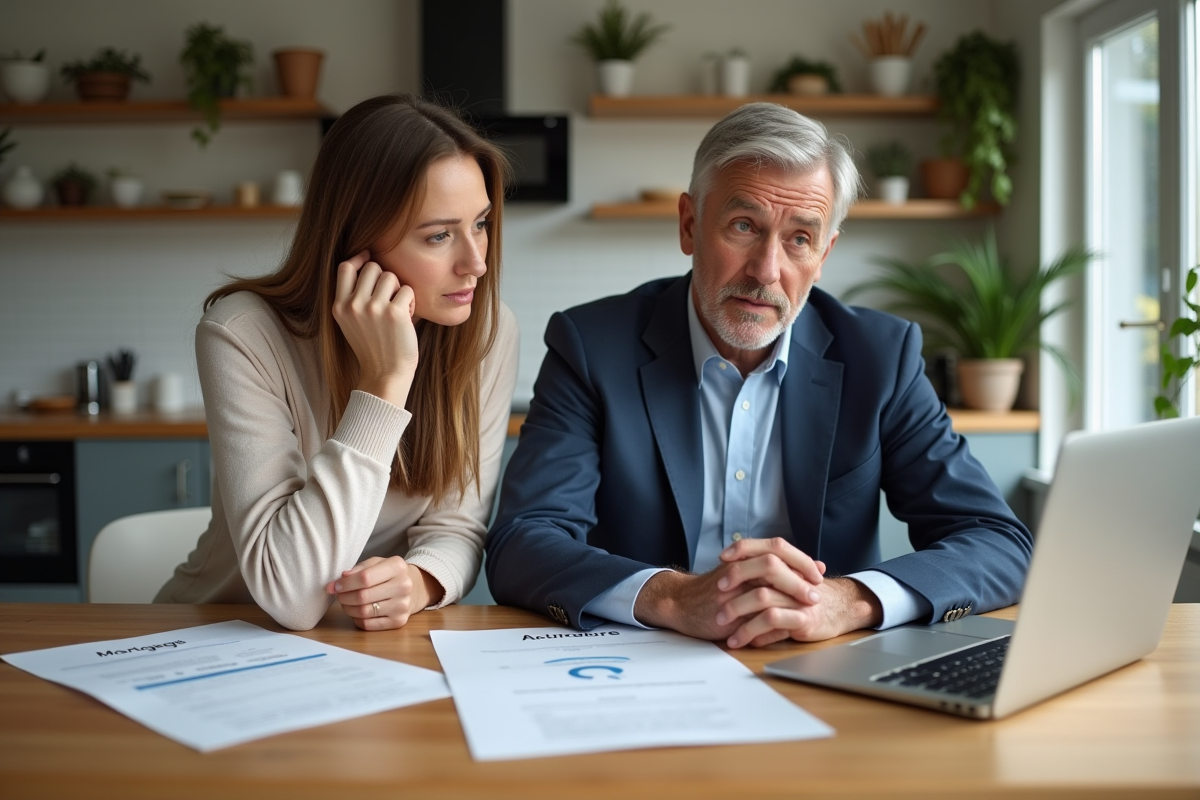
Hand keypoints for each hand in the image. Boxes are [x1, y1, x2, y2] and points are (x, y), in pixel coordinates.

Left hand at [325, 556, 444, 630]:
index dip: (345, 584)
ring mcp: (402, 605)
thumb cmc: (389, 574)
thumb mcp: (377, 563)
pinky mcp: (399, 621)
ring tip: (346, 603)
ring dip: (349, 608)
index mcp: (397, 567)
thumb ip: (359, 569)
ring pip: (364, 612)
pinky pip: (369, 624)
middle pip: (363, 596)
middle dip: (344, 597)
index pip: (365, 578)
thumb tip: (341, 579)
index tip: (335, 586)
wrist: (414, 588)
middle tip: (338, 595)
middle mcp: (403, 586)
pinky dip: (357, 619)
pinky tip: (357, 612)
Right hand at [330, 250, 418, 408]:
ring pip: (390, 276)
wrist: (385, 374)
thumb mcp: (351, 322)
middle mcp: (353, 305)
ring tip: (398, 308)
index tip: (369, 260)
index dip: (359, 259)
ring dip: (399, 289)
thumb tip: (365, 261)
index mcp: (339, 307)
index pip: (345, 267)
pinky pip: (407, 290)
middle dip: (385, 278)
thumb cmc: (373, 347)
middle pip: (372, 267)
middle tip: (389, 298)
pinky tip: (407, 317)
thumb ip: (353, 296)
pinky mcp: (394, 313)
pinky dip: (411, 301)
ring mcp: (373, 308)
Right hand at [635, 537, 826, 638]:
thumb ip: (780, 569)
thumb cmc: (718, 590)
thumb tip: (818, 566)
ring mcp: (730, 588)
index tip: (818, 574)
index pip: (778, 547)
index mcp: (745, 556)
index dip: (801, 560)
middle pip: (773, 562)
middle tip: (814, 595)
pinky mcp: (724, 609)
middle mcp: (738, 567)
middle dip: (798, 579)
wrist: (682, 603)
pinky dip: (772, 620)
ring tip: (806, 610)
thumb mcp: (748, 574)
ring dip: (789, 598)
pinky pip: (752, 614)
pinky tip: (786, 626)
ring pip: (763, 588)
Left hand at [716, 538, 877, 645]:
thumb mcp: (787, 578)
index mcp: (790, 563)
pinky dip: (754, 631)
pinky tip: (742, 639)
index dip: (743, 549)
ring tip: (721, 624)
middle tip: (716, 594)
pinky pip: (774, 622)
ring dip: (738, 610)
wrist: (843, 610)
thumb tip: (731, 566)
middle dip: (736, 579)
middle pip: (763, 568)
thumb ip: (765, 572)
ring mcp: (799, 598)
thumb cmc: (807, 595)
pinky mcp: (803, 619)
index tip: (722, 558)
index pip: (765, 547)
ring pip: (763, 598)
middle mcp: (796, 577)